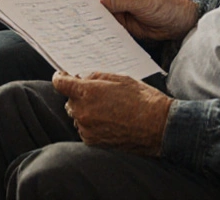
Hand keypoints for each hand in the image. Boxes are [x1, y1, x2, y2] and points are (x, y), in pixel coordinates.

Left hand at [53, 71, 170, 154]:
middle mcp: (83, 111)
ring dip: (86, 111)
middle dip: (79, 96)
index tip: (62, 77)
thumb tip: (82, 78)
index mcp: (87, 92)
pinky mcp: (93, 142)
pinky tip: (109, 122)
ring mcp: (86, 129)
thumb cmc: (143, 100)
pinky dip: (92, 125)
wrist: (159, 127)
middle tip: (98, 95)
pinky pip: (85, 129)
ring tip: (108, 110)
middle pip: (69, 101)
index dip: (60, 78)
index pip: (60, 84)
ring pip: (77, 116)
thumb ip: (96, 77)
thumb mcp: (121, 78)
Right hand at [85, 0, 198, 40]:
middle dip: (91, 0)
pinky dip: (103, 25)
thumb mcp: (140, 0)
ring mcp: (124, 7)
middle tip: (76, 5)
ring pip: (105, 10)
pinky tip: (94, 27)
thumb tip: (100, 0)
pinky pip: (110, 22)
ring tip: (81, 18)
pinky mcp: (125, 22)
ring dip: (96, 14)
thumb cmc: (165, 5)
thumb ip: (119, 0)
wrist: (178, 24)